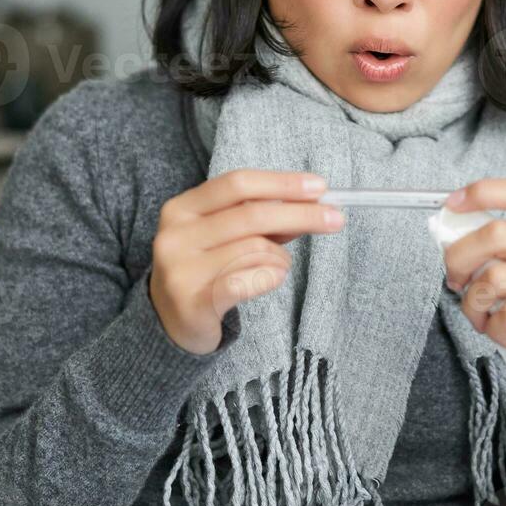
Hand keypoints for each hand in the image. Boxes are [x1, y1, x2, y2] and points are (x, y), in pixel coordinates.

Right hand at [150, 169, 344, 354]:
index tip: (320, 186)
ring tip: (278, 266)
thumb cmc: (206, 269)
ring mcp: (181, 269)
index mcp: (182, 208)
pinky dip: (273, 276)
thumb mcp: (225, 235)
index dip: (281, 183)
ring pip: (257, 249)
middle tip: (336, 218)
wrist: (169, 322)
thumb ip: (261, 218)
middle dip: (301, 214)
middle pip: (252, 214)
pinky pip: (253, 279)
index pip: (238, 183)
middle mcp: (176, 235)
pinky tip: (273, 278)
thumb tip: (310, 201)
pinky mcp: (194, 301)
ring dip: (281, 257)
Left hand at [441, 179, 505, 406]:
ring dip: (473, 305)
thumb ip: (500, 251)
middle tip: (455, 281)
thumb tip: (450, 239)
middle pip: (497, 234)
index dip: (484, 192)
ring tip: (482, 318)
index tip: (451, 205)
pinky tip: (505, 336)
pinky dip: (494, 329)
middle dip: (459, 258)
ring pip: (495, 279)